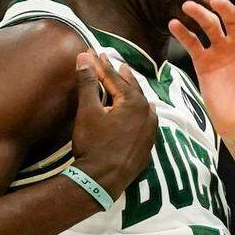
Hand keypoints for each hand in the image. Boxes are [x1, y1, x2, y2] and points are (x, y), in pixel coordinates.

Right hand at [71, 51, 157, 199]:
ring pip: (141, 104)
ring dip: (131, 90)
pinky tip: (139, 110)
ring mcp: (150, 131)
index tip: (91, 52)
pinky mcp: (148, 146)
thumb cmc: (94, 145)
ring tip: (126, 79)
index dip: (100, 65)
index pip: (114, 77)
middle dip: (117, 74)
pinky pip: (144, 121)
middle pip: (130, 88)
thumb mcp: (88, 111)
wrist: (102, 181)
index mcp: (134, 102)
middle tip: (109, 61)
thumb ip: (88, 82)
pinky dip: (138, 111)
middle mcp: (148, 114)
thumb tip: (84, 56)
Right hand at [167, 0, 234, 139]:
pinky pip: (192, 43)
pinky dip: (183, 33)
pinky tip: (174, 24)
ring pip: (209, 26)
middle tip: (213, 3)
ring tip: (187, 6)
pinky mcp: (204, 62)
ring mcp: (220, 51)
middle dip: (222, 6)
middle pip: (231, 16)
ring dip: (199, 14)